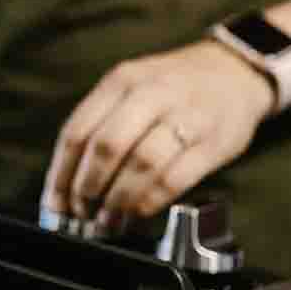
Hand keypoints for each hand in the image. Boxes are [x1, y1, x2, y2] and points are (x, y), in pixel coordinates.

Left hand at [41, 40, 275, 227]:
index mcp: (121, 81)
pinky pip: (175, 178)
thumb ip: (100, 124)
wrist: (236, 71)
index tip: (55, 202)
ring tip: (108, 218)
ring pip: (141, 163)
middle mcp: (151, 94)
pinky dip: (151, 200)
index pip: (77, 131)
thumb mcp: (131, 88)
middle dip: (87, 187)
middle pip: (106, 146)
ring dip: (119, 198)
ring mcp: (186, 116)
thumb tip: (66, 182)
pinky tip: (139, 210)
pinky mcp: (214, 143)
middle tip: (81, 211)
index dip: (61, 173)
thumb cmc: (173, 87)